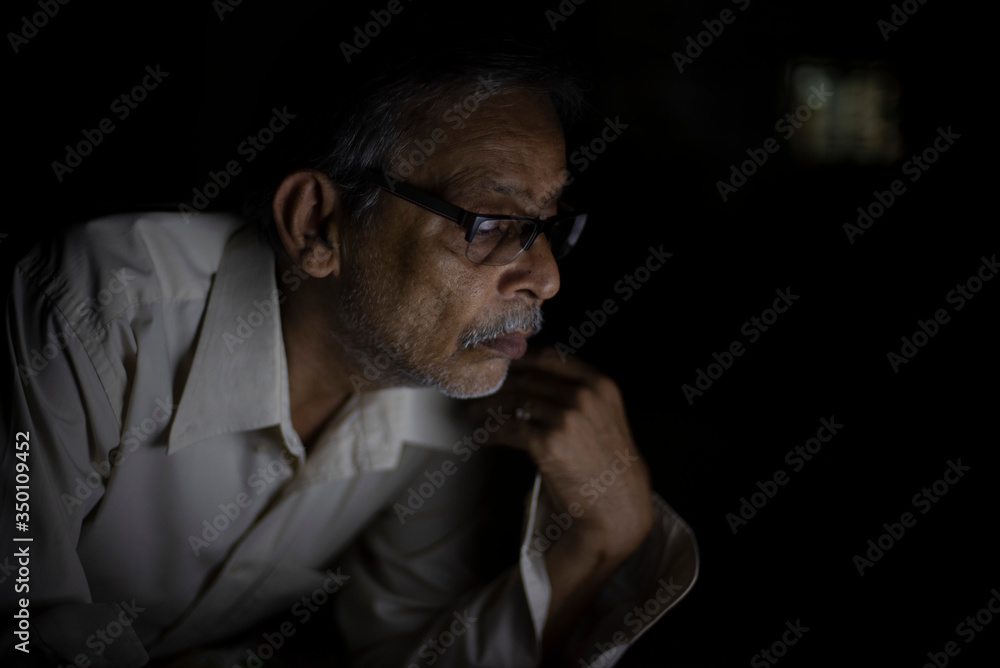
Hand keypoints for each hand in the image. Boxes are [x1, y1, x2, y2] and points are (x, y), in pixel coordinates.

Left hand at [471, 347, 653, 567]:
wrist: (616, 503)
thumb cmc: (607, 462)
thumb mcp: (606, 415)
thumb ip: (580, 392)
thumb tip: (536, 375)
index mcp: (599, 384)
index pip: (551, 358)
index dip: (522, 358)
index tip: (504, 362)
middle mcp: (584, 396)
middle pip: (528, 379)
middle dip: (500, 383)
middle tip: (482, 389)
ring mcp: (565, 418)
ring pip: (514, 401)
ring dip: (490, 406)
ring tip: (477, 413)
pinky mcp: (548, 443)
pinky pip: (508, 429)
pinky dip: (491, 432)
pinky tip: (484, 436)